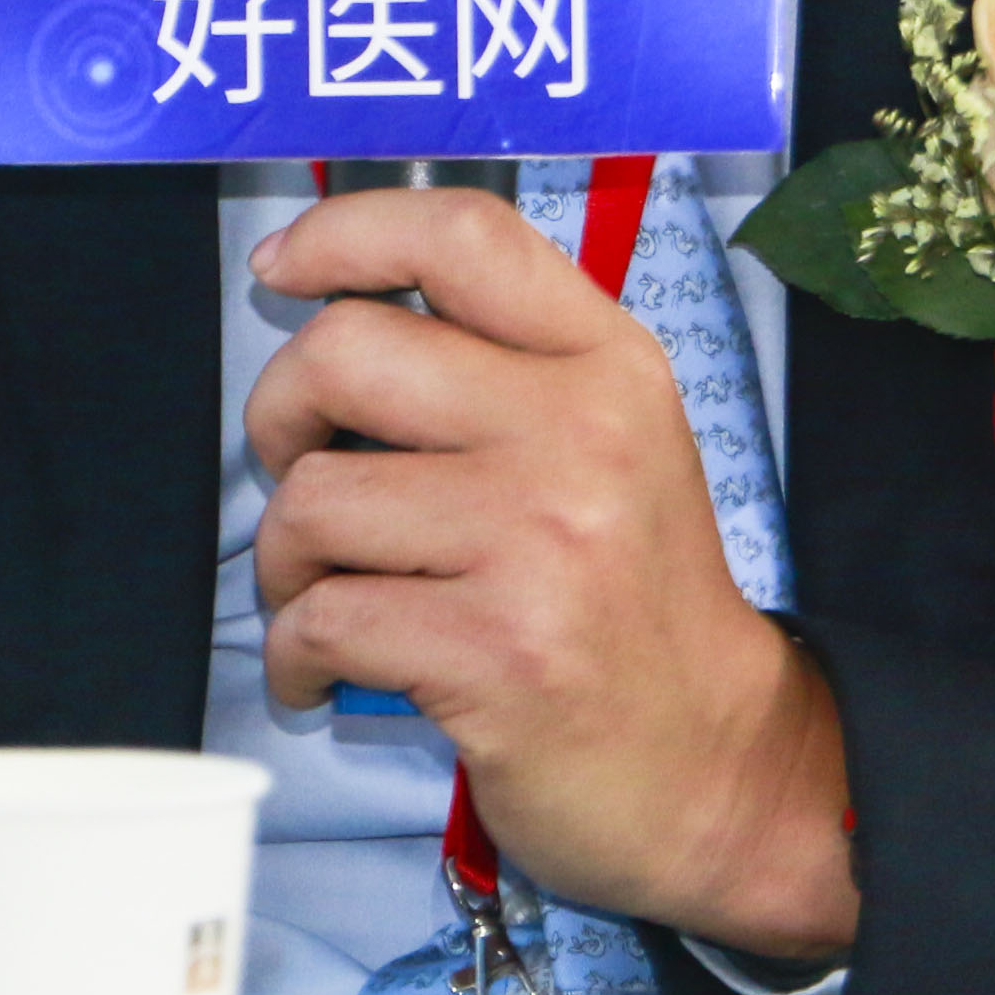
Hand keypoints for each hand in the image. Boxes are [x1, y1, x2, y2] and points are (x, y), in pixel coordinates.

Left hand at [243, 187, 857, 960]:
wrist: (715, 763)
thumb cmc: (630, 600)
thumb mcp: (610, 444)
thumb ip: (504, 368)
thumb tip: (333, 315)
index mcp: (605, 365)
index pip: (463, 237)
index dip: (346, 231)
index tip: (281, 269)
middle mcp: (579, 433)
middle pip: (346, 351)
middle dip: (279, 417)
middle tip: (302, 473)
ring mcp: (539, 543)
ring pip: (313, 498)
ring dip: (284, 561)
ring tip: (324, 594)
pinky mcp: (496, 652)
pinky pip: (320, 619)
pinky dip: (293, 653)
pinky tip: (322, 671)